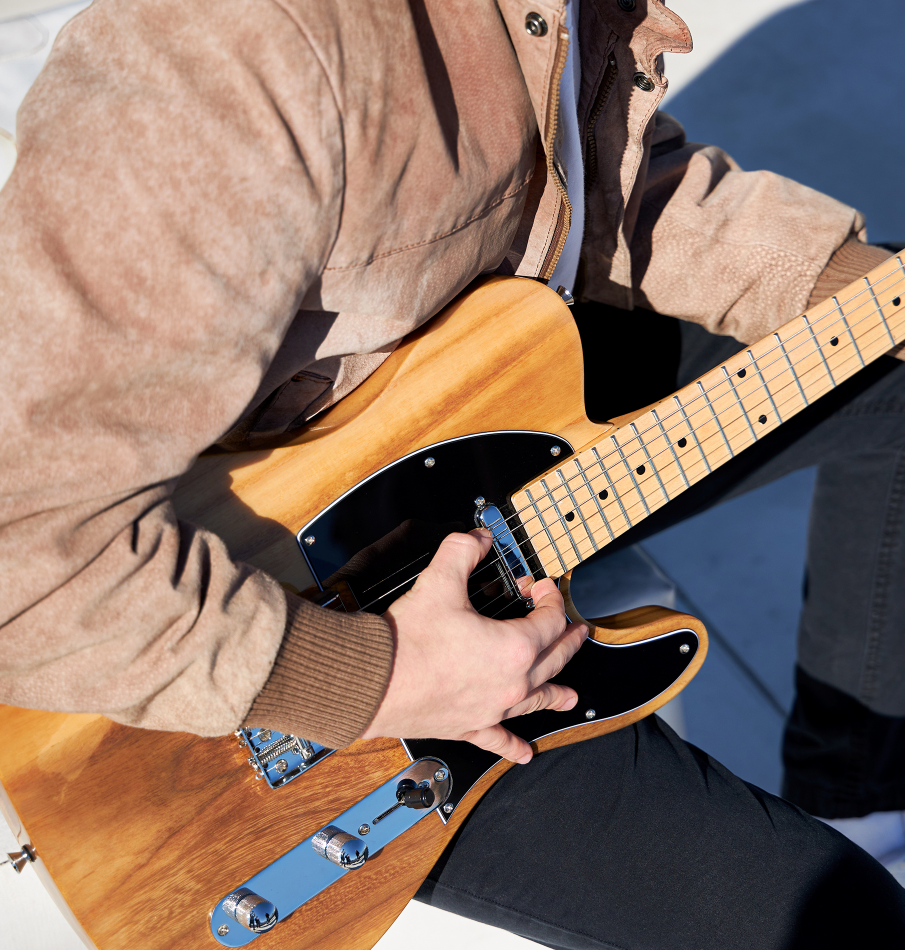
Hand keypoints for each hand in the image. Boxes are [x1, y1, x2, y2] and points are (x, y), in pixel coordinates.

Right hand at [361, 529, 587, 762]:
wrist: (373, 681)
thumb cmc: (407, 639)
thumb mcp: (439, 581)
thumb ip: (463, 550)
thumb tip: (477, 538)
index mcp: (514, 648)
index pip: (549, 620)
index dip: (549, 598)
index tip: (539, 587)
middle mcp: (512, 683)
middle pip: (554, 660)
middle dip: (567, 641)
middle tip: (578, 632)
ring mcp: (492, 709)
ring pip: (535, 701)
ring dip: (555, 694)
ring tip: (571, 698)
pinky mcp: (468, 725)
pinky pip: (498, 739)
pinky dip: (512, 746)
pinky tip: (523, 754)